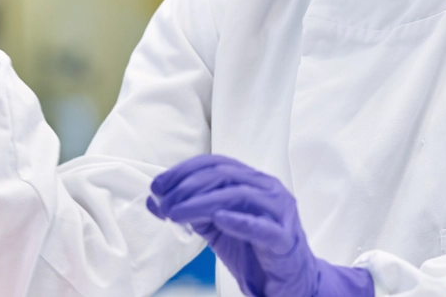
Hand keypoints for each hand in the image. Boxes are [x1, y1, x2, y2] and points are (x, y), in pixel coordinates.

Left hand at [147, 155, 372, 296]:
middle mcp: (268, 189)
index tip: (158, 186)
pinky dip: (239, 221)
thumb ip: (191, 212)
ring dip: (202, 203)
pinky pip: (262, 226)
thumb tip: (156, 201)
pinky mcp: (284, 238)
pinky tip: (218, 219)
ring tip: (176, 214)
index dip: (184, 171)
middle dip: (187, 187)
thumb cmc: (255, 251)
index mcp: (253, 181)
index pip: (216, 164)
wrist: (289, 282)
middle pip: (224, 176)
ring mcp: (280, 212)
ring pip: (239, 195)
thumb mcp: (217, 228)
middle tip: (164, 203)